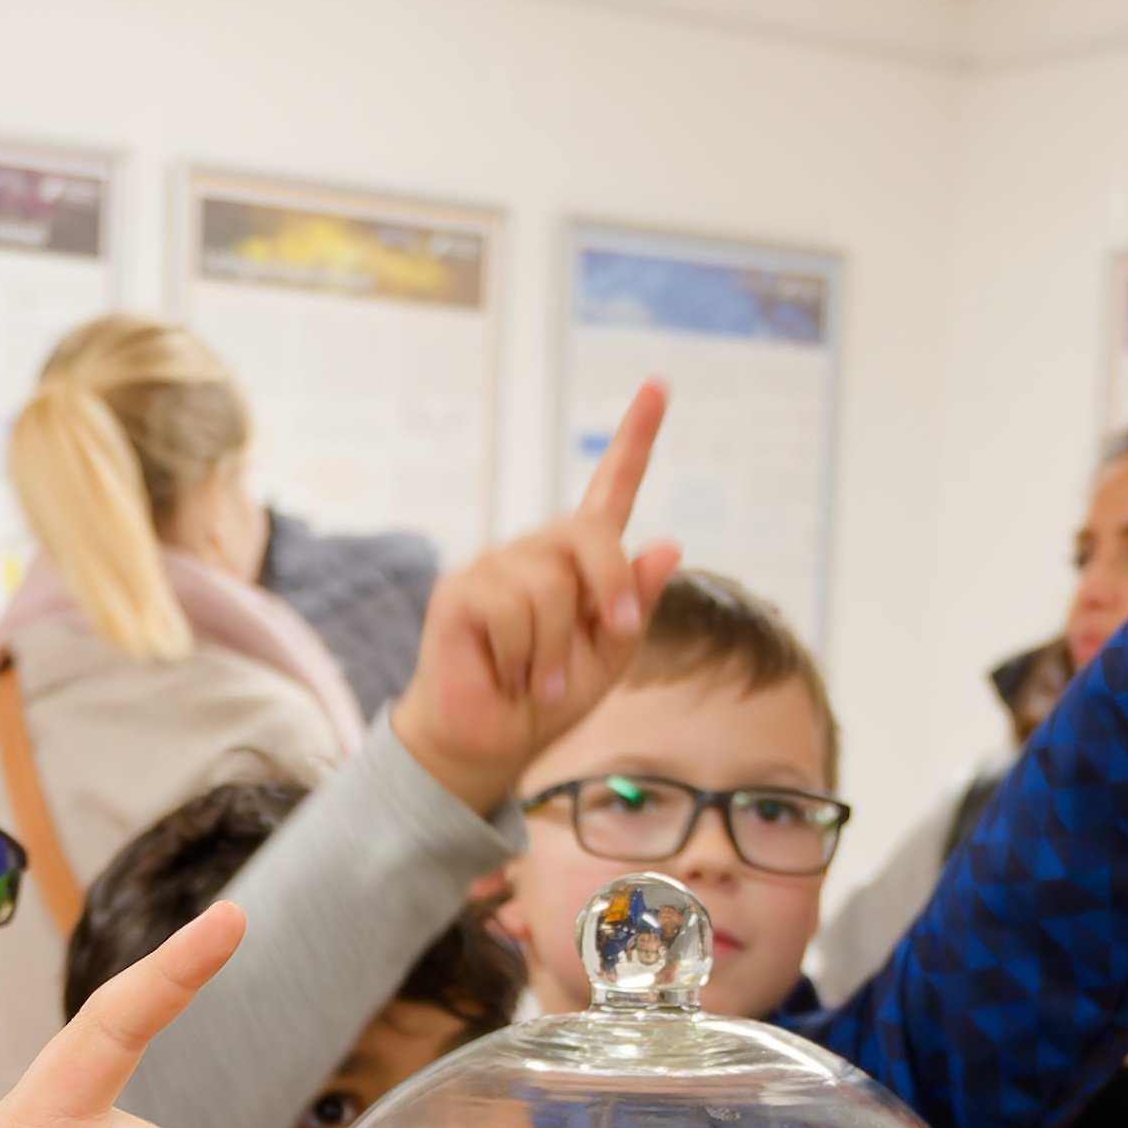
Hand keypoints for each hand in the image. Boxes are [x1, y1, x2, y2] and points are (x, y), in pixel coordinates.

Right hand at [391, 385, 685, 807]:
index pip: (609, 490)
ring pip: (550, 584)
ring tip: (537, 677)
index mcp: (577, 562)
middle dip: (610, 589)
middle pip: (589, 536)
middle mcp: (534, 551)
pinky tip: (508, 673)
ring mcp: (493, 566)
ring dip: (556, 646)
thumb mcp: (609, 656)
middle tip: (607, 635)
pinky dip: (524, 653)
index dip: (635, 439)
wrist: (491, 742)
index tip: (658, 386)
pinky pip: (512, 607)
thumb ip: (634, 604)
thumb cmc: (547, 698)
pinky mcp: (460, 591)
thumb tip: (667, 545)